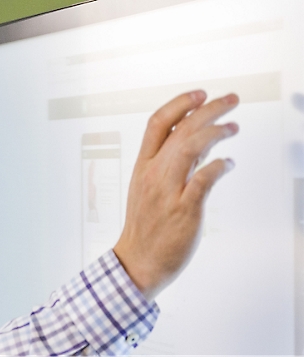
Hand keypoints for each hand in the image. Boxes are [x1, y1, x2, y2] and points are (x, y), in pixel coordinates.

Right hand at [113, 90, 238, 300]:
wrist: (138, 260)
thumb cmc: (146, 226)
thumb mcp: (148, 188)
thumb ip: (172, 164)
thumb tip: (201, 141)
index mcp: (142, 166)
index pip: (157, 123)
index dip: (180, 103)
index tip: (201, 93)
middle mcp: (153, 174)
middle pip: (181, 129)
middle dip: (208, 109)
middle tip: (231, 99)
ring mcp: (168, 191)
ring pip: (191, 147)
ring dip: (216, 131)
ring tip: (233, 127)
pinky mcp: (184, 209)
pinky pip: (204, 179)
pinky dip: (220, 166)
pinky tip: (229, 163)